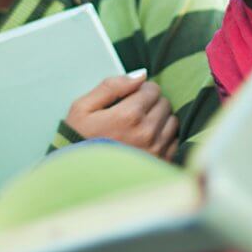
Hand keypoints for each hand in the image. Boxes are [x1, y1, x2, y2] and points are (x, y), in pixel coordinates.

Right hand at [65, 70, 179, 158]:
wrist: (77, 177)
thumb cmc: (78, 139)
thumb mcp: (83, 107)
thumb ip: (111, 86)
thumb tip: (141, 75)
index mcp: (129, 116)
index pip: (152, 89)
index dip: (140, 89)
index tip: (129, 98)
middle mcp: (147, 133)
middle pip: (164, 103)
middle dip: (150, 103)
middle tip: (132, 112)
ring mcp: (156, 151)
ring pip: (171, 121)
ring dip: (159, 119)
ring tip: (138, 127)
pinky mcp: (160, 164)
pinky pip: (174, 141)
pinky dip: (163, 137)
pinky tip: (145, 141)